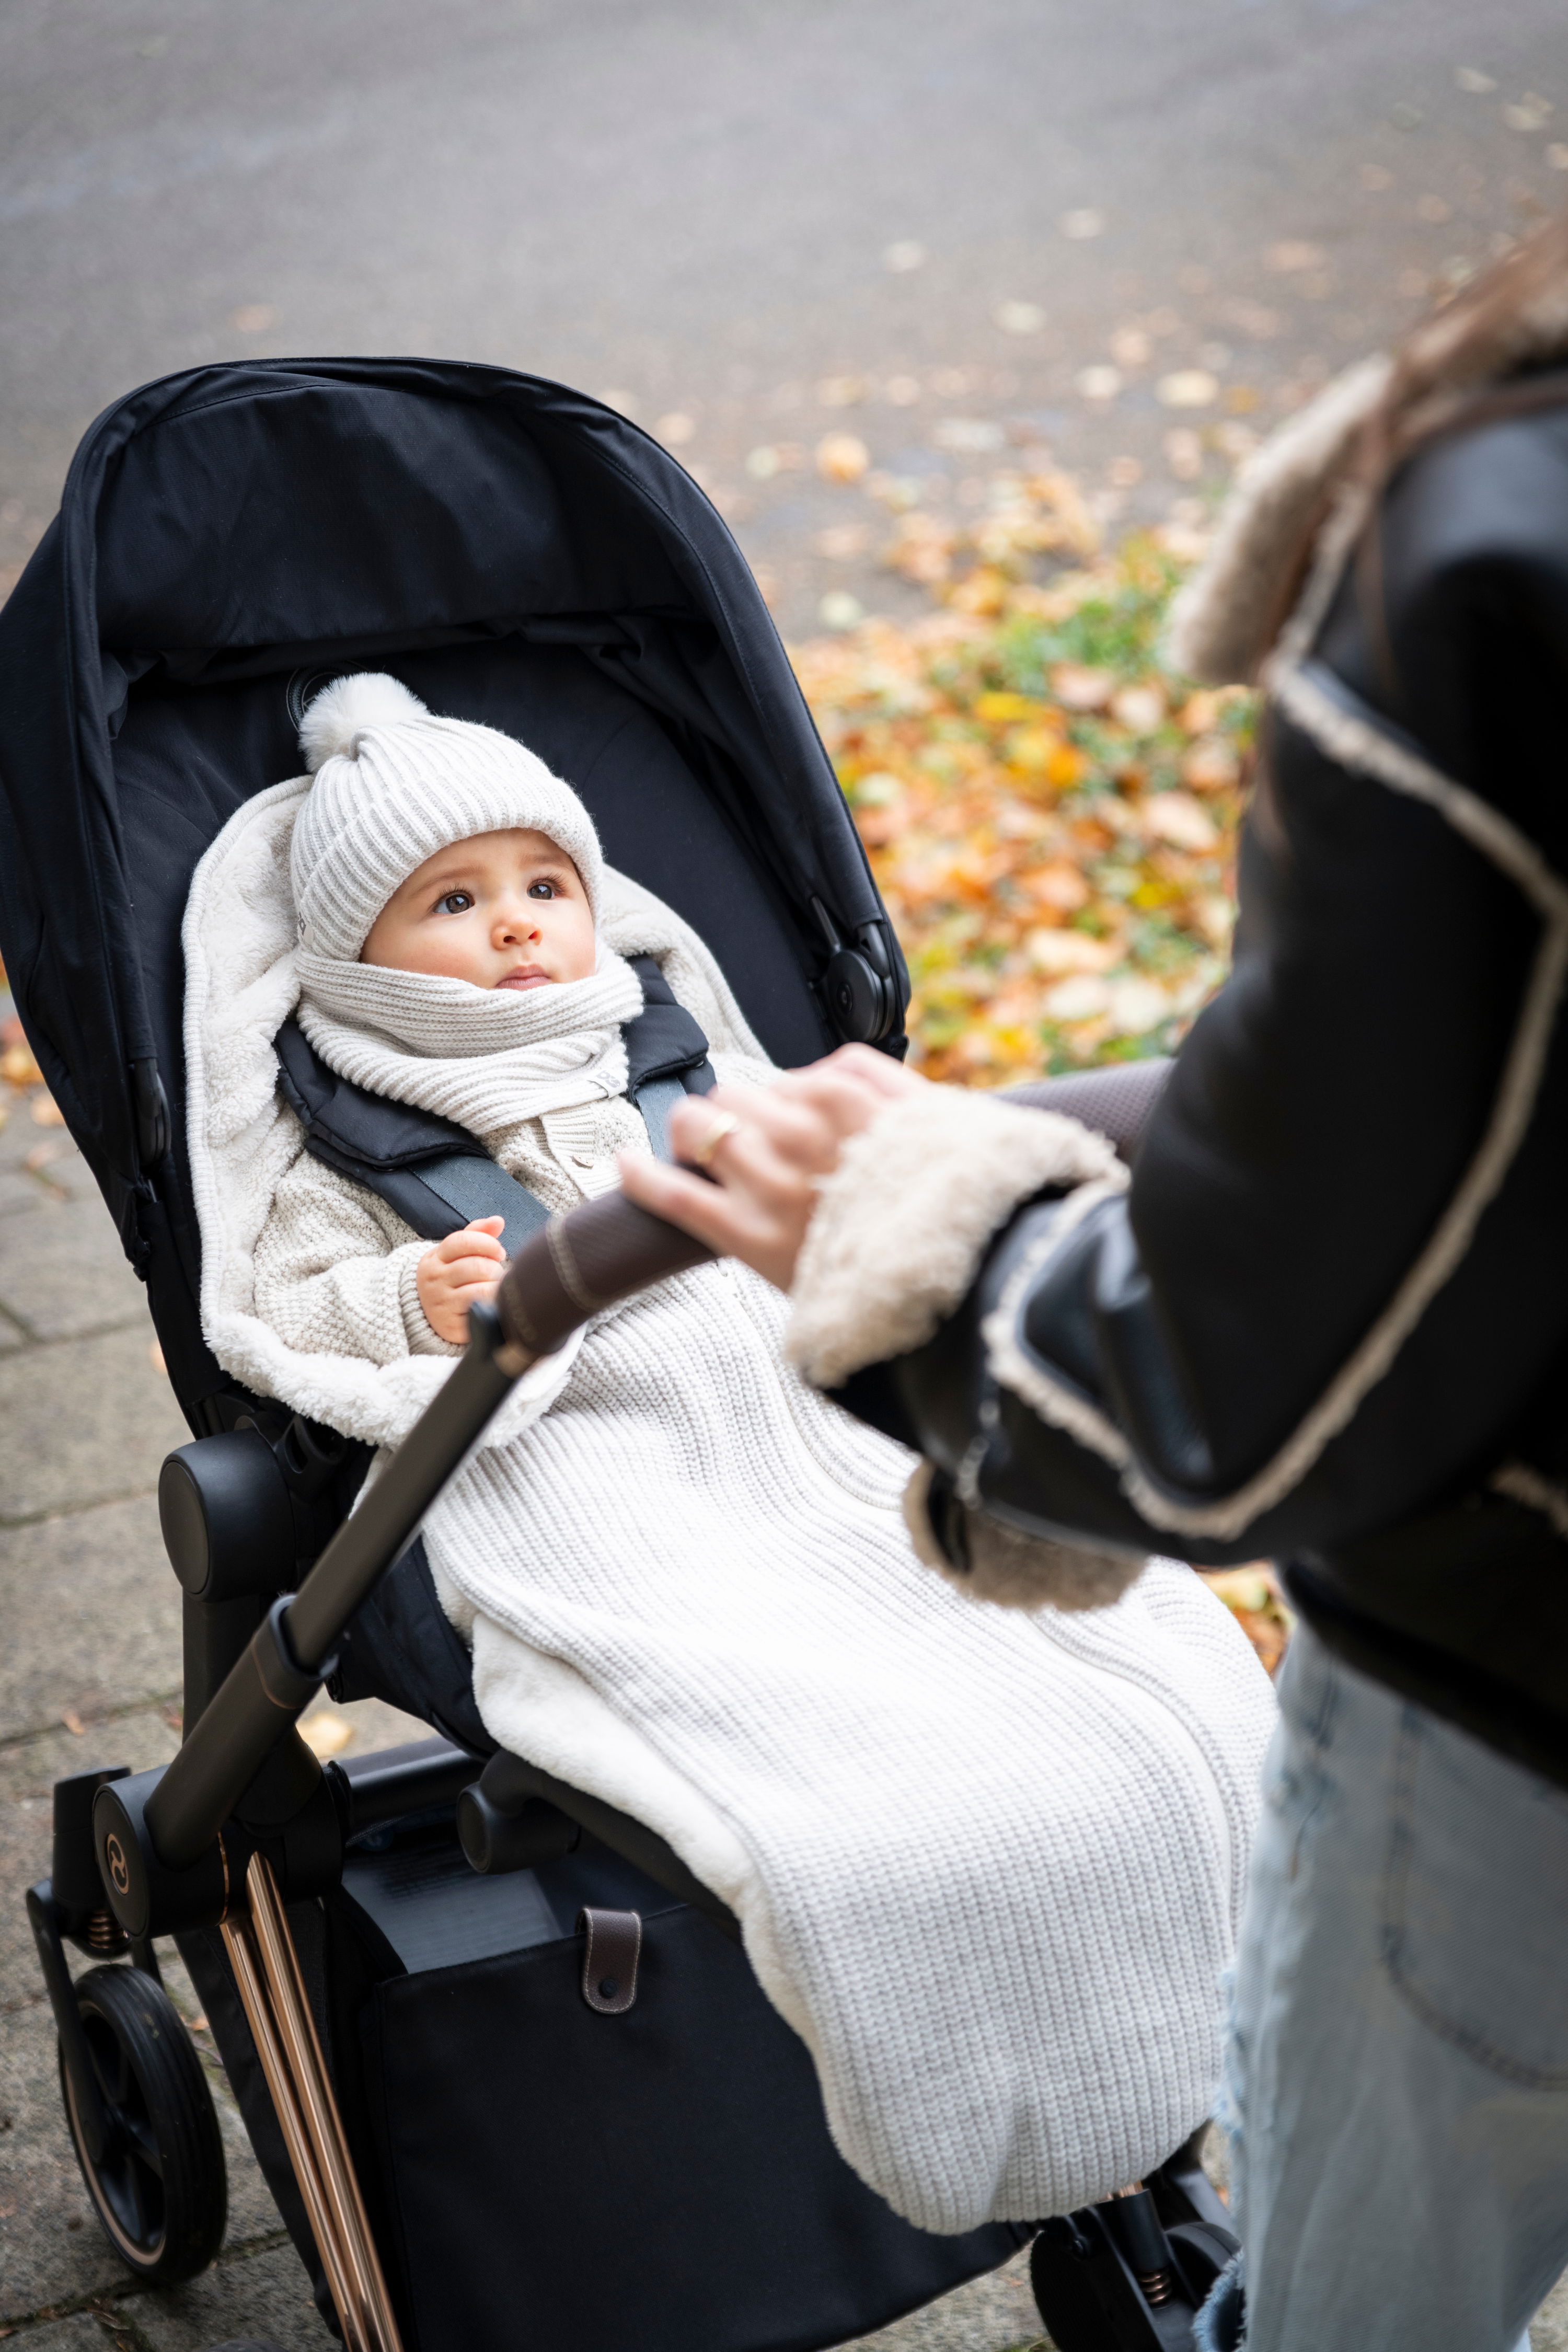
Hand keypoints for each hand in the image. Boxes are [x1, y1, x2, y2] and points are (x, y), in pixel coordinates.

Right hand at [415, 1215, 506, 1343]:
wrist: (433, 1317)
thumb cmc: (454, 1280)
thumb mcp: (457, 1256)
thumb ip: (477, 1235)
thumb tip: (498, 1220)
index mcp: (434, 1258)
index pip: (462, 1241)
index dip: (488, 1243)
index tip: (499, 1252)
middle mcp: (433, 1280)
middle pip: (477, 1266)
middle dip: (495, 1269)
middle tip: (495, 1276)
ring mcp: (440, 1303)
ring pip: (481, 1288)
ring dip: (496, 1288)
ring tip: (494, 1289)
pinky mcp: (450, 1324)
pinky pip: (482, 1310)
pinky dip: (492, 1305)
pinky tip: (491, 1304)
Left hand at [618, 1044, 923, 1289]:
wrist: (946, 1284)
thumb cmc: (936, 1202)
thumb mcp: (929, 1116)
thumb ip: (868, 1075)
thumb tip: (809, 1075)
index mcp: (843, 1099)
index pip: (786, 1079)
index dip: (789, 1105)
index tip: (801, 1133)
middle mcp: (799, 1135)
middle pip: (733, 1097)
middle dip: (741, 1118)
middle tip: (761, 1152)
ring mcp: (768, 1184)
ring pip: (697, 1125)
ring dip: (699, 1137)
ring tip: (712, 1159)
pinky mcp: (744, 1234)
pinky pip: (673, 1192)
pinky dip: (641, 1175)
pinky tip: (625, 1163)